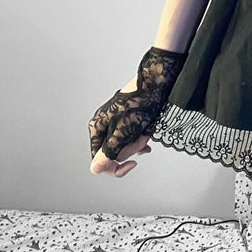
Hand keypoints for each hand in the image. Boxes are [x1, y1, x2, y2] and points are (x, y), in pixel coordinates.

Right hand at [88, 46, 185, 177]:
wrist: (157, 82)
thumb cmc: (141, 103)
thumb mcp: (123, 132)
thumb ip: (109, 152)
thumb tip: (95, 169)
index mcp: (96, 127)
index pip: (99, 159)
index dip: (116, 165)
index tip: (133, 163)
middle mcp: (103, 123)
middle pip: (114, 151)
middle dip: (131, 148)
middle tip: (142, 137)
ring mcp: (115, 120)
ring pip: (124, 144)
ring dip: (138, 141)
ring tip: (146, 131)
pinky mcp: (127, 117)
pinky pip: (131, 135)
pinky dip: (140, 136)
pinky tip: (147, 133)